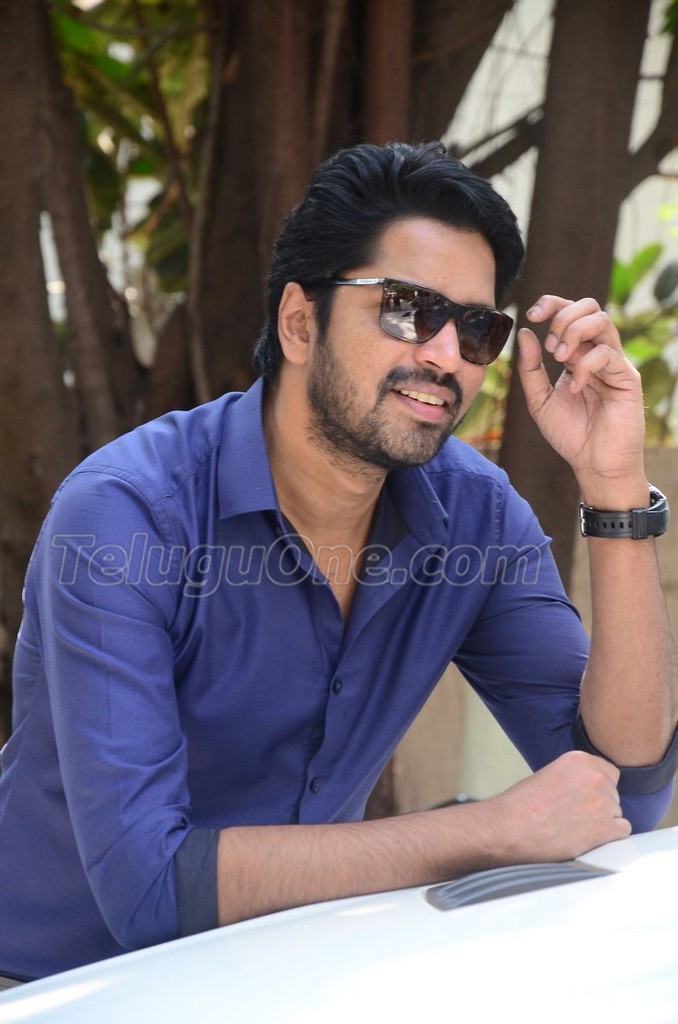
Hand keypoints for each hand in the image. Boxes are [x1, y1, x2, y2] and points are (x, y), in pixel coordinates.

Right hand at [487, 750, 630, 862]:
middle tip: (577, 816)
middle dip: (600, 805)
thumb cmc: (521, 806)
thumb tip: (586, 792)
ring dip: (603, 822)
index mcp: (580, 760)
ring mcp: (604, 802)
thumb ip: (574, 778)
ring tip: (576, 829)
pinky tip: (589, 838)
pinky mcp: (606, 828)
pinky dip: (610, 838)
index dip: (597, 788)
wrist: (510, 828)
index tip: (585, 798)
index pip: (608, 772)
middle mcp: (596, 777)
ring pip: (617, 813)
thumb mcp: (550, 775)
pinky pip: (623, 831)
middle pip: (614, 793)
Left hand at [517, 295, 646, 504]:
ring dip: (574, 333)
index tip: (532, 315)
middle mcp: (597, 353)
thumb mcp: (539, 400)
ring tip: (559, 359)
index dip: (552, 304)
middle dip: (563, 316)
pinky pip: (607, 354)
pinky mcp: (626, 378)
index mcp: (576, 354)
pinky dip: (584, 366)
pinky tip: (575, 388)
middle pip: (590, 306)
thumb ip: (530, 369)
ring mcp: (614, 363)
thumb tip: (524, 333)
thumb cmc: (571, 434)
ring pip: (602, 321)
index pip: (570, 312)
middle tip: (550, 346)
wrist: (594, 464)